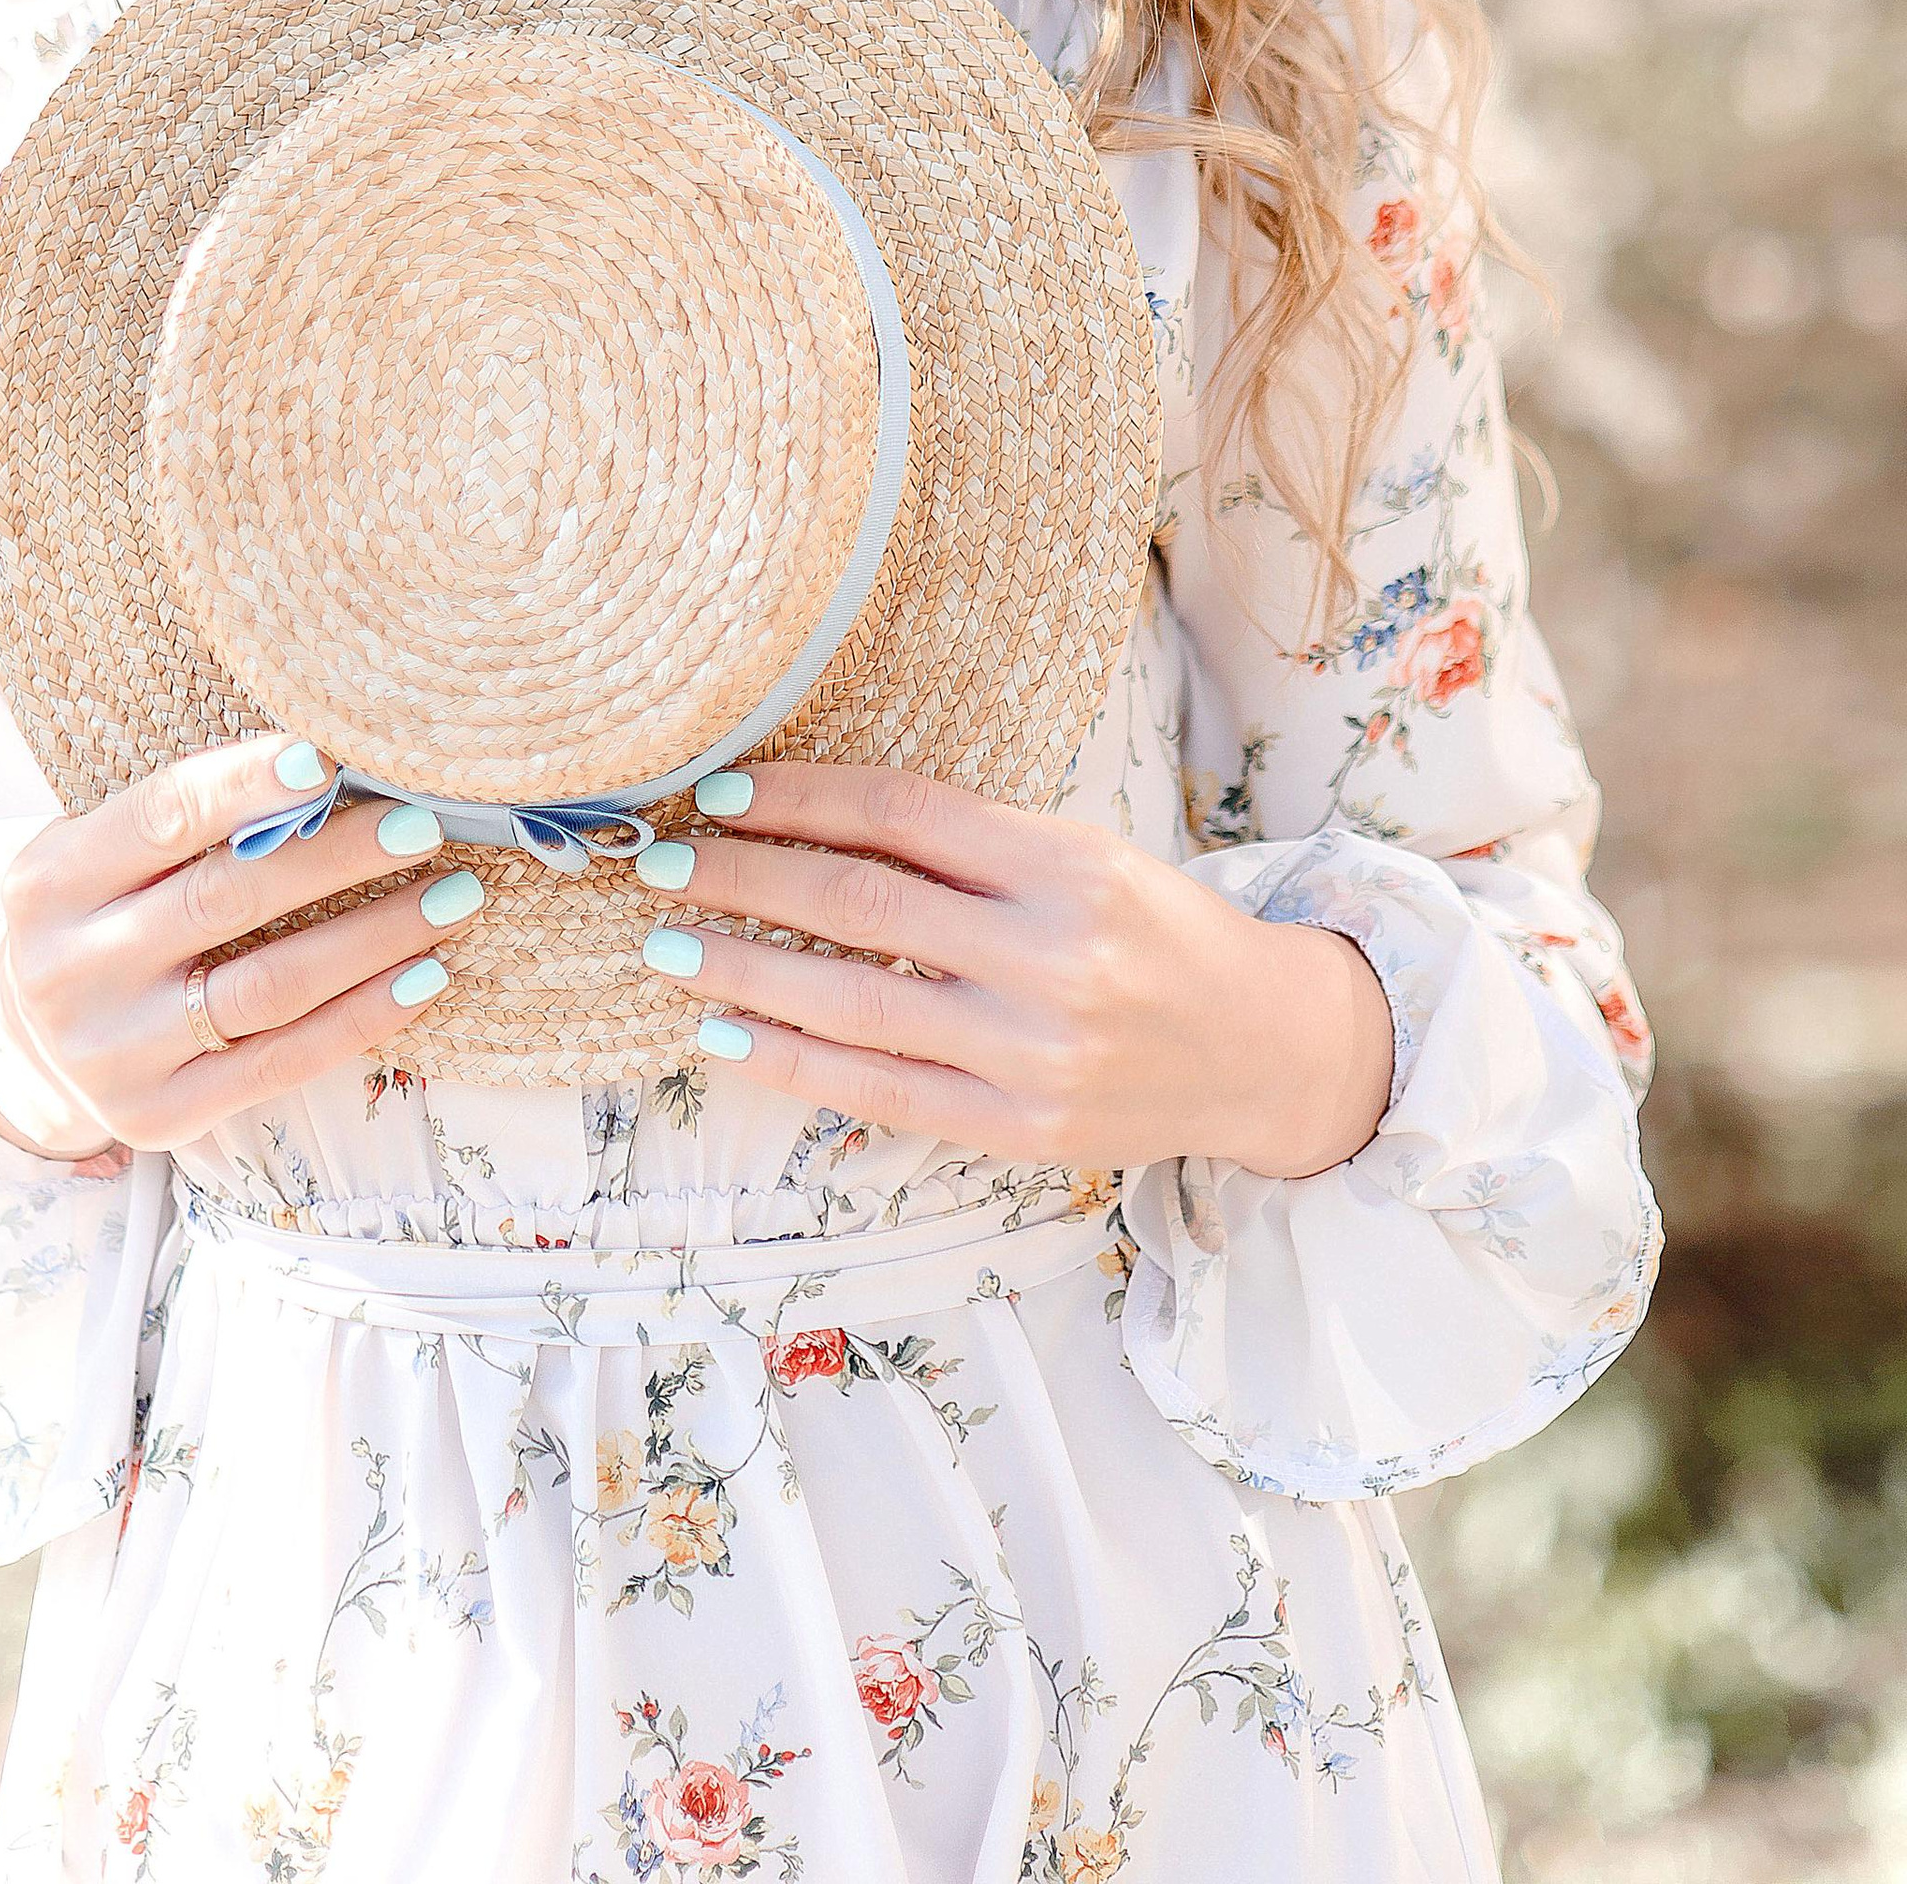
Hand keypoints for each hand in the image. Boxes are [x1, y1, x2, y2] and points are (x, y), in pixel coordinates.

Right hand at [0, 736, 480, 1157]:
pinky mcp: (157, 1116)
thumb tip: (328, 767)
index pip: (163, 816)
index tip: (333, 759)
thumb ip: (189, 818)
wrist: (37, 1040)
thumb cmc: (105, 911)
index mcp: (49, 881)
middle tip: (422, 824)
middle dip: (337, 856)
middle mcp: (65, 971)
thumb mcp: (107, 852)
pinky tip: (425, 977)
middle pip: (225, 898)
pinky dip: (362, 1015)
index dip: (249, 785)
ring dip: (375, 937)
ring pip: (268, 986)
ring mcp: (111, 1054)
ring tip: (452, 897)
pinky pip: (282, 1061)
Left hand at [631, 762, 1395, 1179]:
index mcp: (1065, 865)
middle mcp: (1049, 956)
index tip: (720, 792)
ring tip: (672, 950)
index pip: (903, 815)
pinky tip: (729, 1038)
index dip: (800, 798)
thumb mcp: (1079, 855)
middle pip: (862, 905)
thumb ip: (967, 844)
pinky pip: (881, 1092)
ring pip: (856, 1003)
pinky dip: (795, 1064)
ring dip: (747, 973)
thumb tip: (808, 821)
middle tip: (660, 865)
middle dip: (746, 880)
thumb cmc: (1151, 932)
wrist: (1261, 1048)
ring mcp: (1033, 1052)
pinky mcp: (1020, 1130)